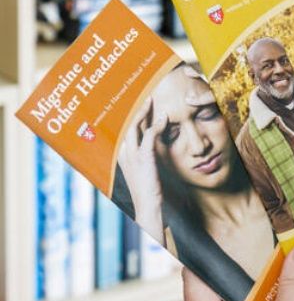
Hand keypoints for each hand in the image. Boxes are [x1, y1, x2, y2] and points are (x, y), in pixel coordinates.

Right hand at [117, 96, 167, 243]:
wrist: (149, 209)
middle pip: (127, 123)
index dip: (130, 113)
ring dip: (144, 111)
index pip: (124, 128)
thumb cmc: (149, 189)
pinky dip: (156, 126)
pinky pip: (149, 137)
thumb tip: (154, 137)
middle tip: (144, 92)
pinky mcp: (144, 160)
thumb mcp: (146, 168)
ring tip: (151, 98)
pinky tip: (163, 118)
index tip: (138, 100)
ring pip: (135, 127)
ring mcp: (132, 156)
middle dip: (135, 106)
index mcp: (122, 154)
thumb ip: (147, 152)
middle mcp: (123, 154)